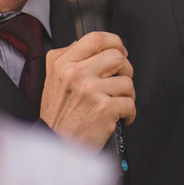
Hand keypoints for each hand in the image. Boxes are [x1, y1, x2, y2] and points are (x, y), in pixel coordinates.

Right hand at [40, 31, 135, 148]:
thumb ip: (67, 58)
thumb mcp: (53, 80)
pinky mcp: (104, 108)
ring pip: (127, 81)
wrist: (57, 146)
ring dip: (126, 95)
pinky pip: (130, 103)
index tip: (120, 51)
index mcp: (63, 64)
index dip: (114, 42)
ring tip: (114, 104)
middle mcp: (75, 74)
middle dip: (124, 71)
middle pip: (117, 57)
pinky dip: (128, 113)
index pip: (96, 38)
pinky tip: (117, 118)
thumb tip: (89, 44)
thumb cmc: (58, 116)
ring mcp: (90, 90)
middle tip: (117, 84)